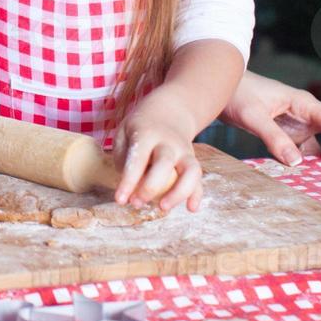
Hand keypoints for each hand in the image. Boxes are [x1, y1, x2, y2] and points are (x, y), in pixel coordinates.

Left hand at [112, 94, 202, 212]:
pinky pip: (200, 179)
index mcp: (147, 133)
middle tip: (136, 203)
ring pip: (190, 171)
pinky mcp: (193, 161)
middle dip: (151, 187)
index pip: (138, 158)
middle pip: (165, 163)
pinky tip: (191, 208)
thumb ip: (123, 158)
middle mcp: (169, 142)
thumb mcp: (124, 133)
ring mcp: (185, 151)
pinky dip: (197, 194)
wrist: (169, 111)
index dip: (129, 181)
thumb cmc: (140, 128)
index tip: (120, 200)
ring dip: (178, 193)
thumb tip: (129, 186)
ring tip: (163, 208)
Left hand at [219, 71, 320, 170]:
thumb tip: (297, 163)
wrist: (221, 87)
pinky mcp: (290, 134)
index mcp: (304, 104)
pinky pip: (309, 151)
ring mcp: (300, 125)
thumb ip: (273, 137)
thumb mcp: (251, 116)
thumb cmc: (236, 94)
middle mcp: (307, 114)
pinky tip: (307, 177)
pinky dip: (313, 164)